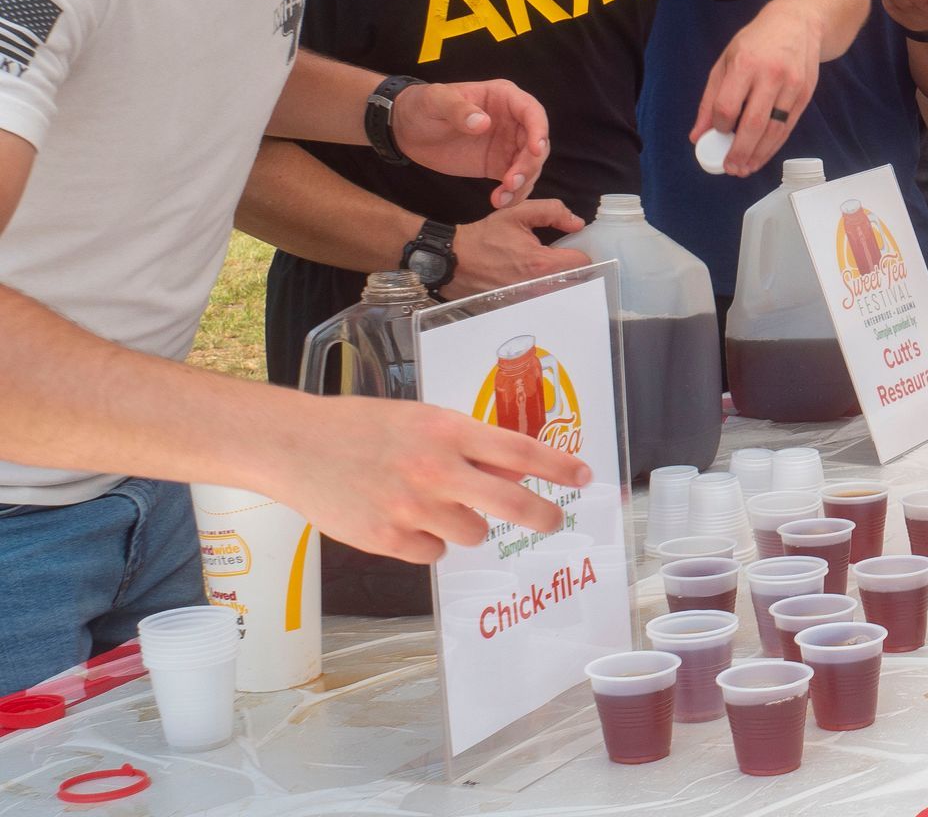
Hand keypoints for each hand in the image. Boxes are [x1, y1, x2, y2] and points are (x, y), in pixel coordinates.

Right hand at [267, 395, 592, 564]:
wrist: (297, 445)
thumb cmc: (363, 427)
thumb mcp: (423, 420)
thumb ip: (468, 445)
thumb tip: (516, 469)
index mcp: (447, 430)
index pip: (519, 450)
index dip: (557, 466)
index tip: (583, 476)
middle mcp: (435, 469)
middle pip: (509, 502)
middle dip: (541, 514)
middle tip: (554, 520)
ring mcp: (412, 508)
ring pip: (472, 534)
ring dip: (466, 524)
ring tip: (434, 504)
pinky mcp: (387, 539)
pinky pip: (433, 553)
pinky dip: (427, 542)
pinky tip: (404, 520)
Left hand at [391, 80, 550, 209]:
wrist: (406, 129)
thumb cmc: (422, 105)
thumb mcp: (436, 101)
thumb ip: (458, 110)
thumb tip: (483, 123)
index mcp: (503, 98)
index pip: (532, 112)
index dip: (539, 130)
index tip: (535, 150)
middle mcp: (512, 121)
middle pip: (536, 143)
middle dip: (529, 165)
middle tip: (511, 182)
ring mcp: (507, 145)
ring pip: (530, 166)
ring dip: (523, 184)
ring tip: (501, 198)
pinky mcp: (498, 166)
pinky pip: (516, 181)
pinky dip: (513, 194)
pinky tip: (499, 201)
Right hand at [445, 200, 589, 298]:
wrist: (453, 260)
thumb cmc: (485, 236)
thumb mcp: (517, 213)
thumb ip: (552, 211)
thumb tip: (578, 223)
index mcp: (542, 263)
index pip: (583, 262)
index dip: (582, 250)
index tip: (575, 245)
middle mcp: (539, 287)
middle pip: (576, 281)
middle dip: (574, 268)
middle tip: (564, 256)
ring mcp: (529, 301)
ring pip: (560, 293)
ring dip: (561, 280)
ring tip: (549, 267)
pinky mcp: (519, 308)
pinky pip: (543, 300)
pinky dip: (545, 290)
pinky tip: (534, 278)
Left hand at [692, 1, 823, 176]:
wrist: (799, 22)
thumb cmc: (756, 42)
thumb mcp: (726, 61)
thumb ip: (710, 99)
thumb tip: (697, 136)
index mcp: (745, 64)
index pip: (728, 106)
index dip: (719, 125)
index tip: (716, 133)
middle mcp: (771, 75)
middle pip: (753, 123)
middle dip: (739, 151)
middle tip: (730, 169)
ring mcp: (792, 86)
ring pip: (774, 130)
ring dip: (758, 154)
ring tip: (745, 169)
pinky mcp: (806, 95)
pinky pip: (788, 128)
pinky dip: (774, 146)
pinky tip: (762, 156)